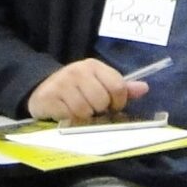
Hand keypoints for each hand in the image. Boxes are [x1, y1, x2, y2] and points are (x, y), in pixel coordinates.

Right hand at [27, 60, 146, 123]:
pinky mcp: (48, 97)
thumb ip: (121, 87)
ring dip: (84, 117)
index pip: (118, 87)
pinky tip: (66, 114)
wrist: (42, 88)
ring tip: (78, 112)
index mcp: (94, 66)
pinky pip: (68, 116)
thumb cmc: (76, 88)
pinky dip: (70, 120)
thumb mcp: (99, 83)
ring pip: (85, 111)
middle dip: (99, 110)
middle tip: (92, 109)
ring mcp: (62, 83)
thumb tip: (144, 88)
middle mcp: (77, 71)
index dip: (118, 102)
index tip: (112, 107)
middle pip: (101, 100)